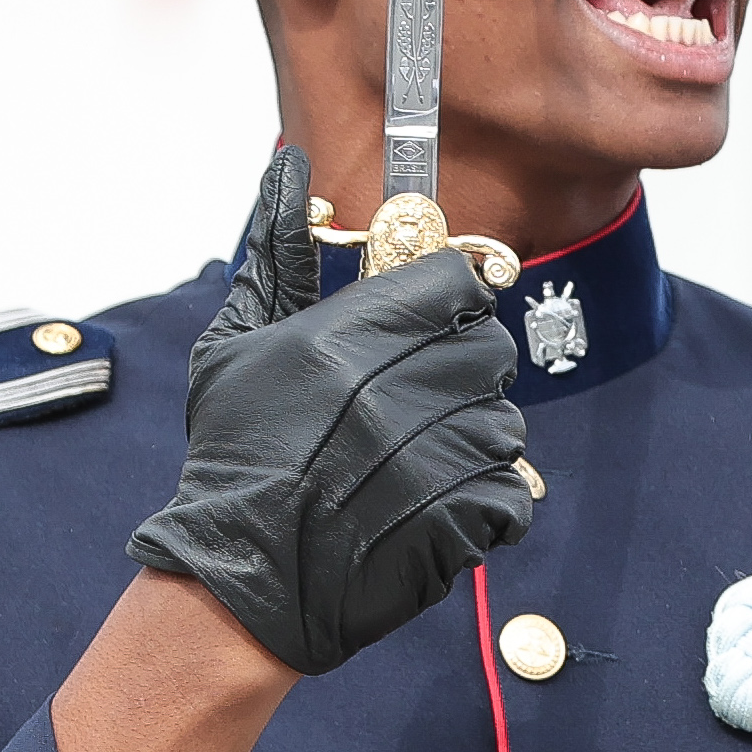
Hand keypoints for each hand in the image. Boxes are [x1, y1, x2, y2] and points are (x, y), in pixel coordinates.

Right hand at [126, 146, 536, 675]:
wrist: (244, 580)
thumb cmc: (236, 458)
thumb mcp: (235, 346)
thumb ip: (276, 255)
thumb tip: (290, 171)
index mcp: (346, 339)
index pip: (456, 283)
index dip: (453, 299)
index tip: (436, 323)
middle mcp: (394, 392)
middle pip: (490, 350)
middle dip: (463, 375)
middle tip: (417, 406)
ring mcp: (432, 459)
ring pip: (506, 422)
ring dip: (473, 443)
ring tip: (415, 467)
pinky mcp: (460, 521)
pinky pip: (515, 492)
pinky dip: (488, 505)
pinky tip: (435, 509)